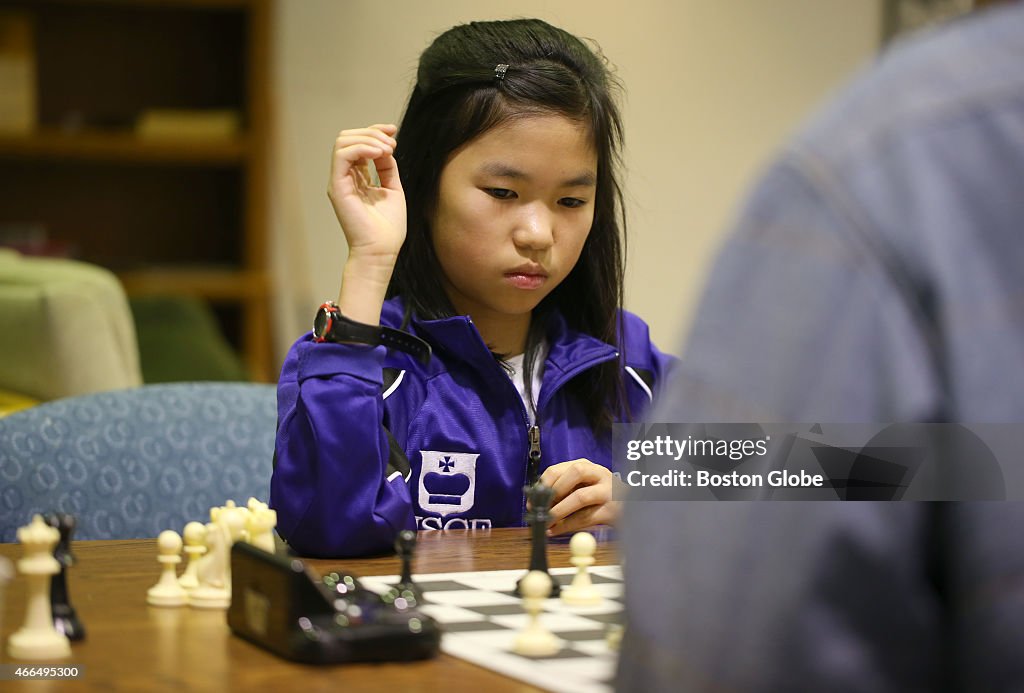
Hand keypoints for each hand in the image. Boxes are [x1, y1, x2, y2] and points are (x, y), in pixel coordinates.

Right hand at [328, 124, 405, 261]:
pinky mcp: (337, 187)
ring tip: (387, 149)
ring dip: (368, 139)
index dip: (374, 131)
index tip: (393, 131)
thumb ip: (387, 167)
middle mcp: (345, 177)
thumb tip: (386, 147)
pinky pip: (342, 155)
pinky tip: (379, 153)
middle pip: (348, 137)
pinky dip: (362, 148)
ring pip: (343, 141)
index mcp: (356, 178)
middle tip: (392, 145)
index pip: (358, 143)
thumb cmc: (387, 228)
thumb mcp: (392, 189)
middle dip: (372, 133)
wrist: (381, 251)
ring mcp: (339, 181)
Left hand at [539, 459, 621, 535]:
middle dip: (553, 491)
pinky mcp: (612, 510)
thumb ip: (564, 489)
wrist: (632, 508)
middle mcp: (598, 474)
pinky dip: (567, 525)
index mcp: (586, 466)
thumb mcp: (583, 486)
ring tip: (546, 521)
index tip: (531, 500)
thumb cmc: (600, 498)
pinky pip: (586, 517)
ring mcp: (608, 491)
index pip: (559, 468)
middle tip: (540, 508)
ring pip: (580, 497)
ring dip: (559, 511)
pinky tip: (556, 530)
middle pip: (574, 473)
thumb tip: (536, 502)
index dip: (542, 484)